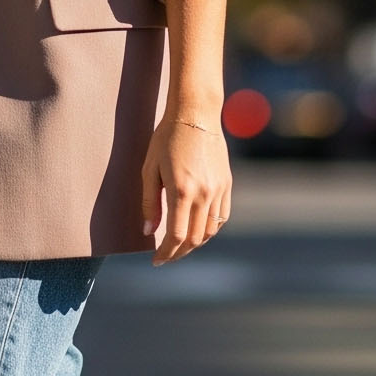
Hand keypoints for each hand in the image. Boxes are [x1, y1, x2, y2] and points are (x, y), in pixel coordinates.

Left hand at [141, 114, 230, 265]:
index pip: (175, 236)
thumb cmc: (166, 139)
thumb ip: (150, 203)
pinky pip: (221, 217)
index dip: (165, 253)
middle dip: (178, 253)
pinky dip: (209, 229)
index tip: (156, 260)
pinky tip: (196, 230)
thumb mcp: (150, 169)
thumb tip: (149, 232)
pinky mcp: (227, 184)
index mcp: (182, 191)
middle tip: (165, 257)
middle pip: (194, 239)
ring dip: (194, 243)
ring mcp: (218, 190)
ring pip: (209, 231)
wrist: (196, 115)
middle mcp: (203, 194)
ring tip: (179, 246)